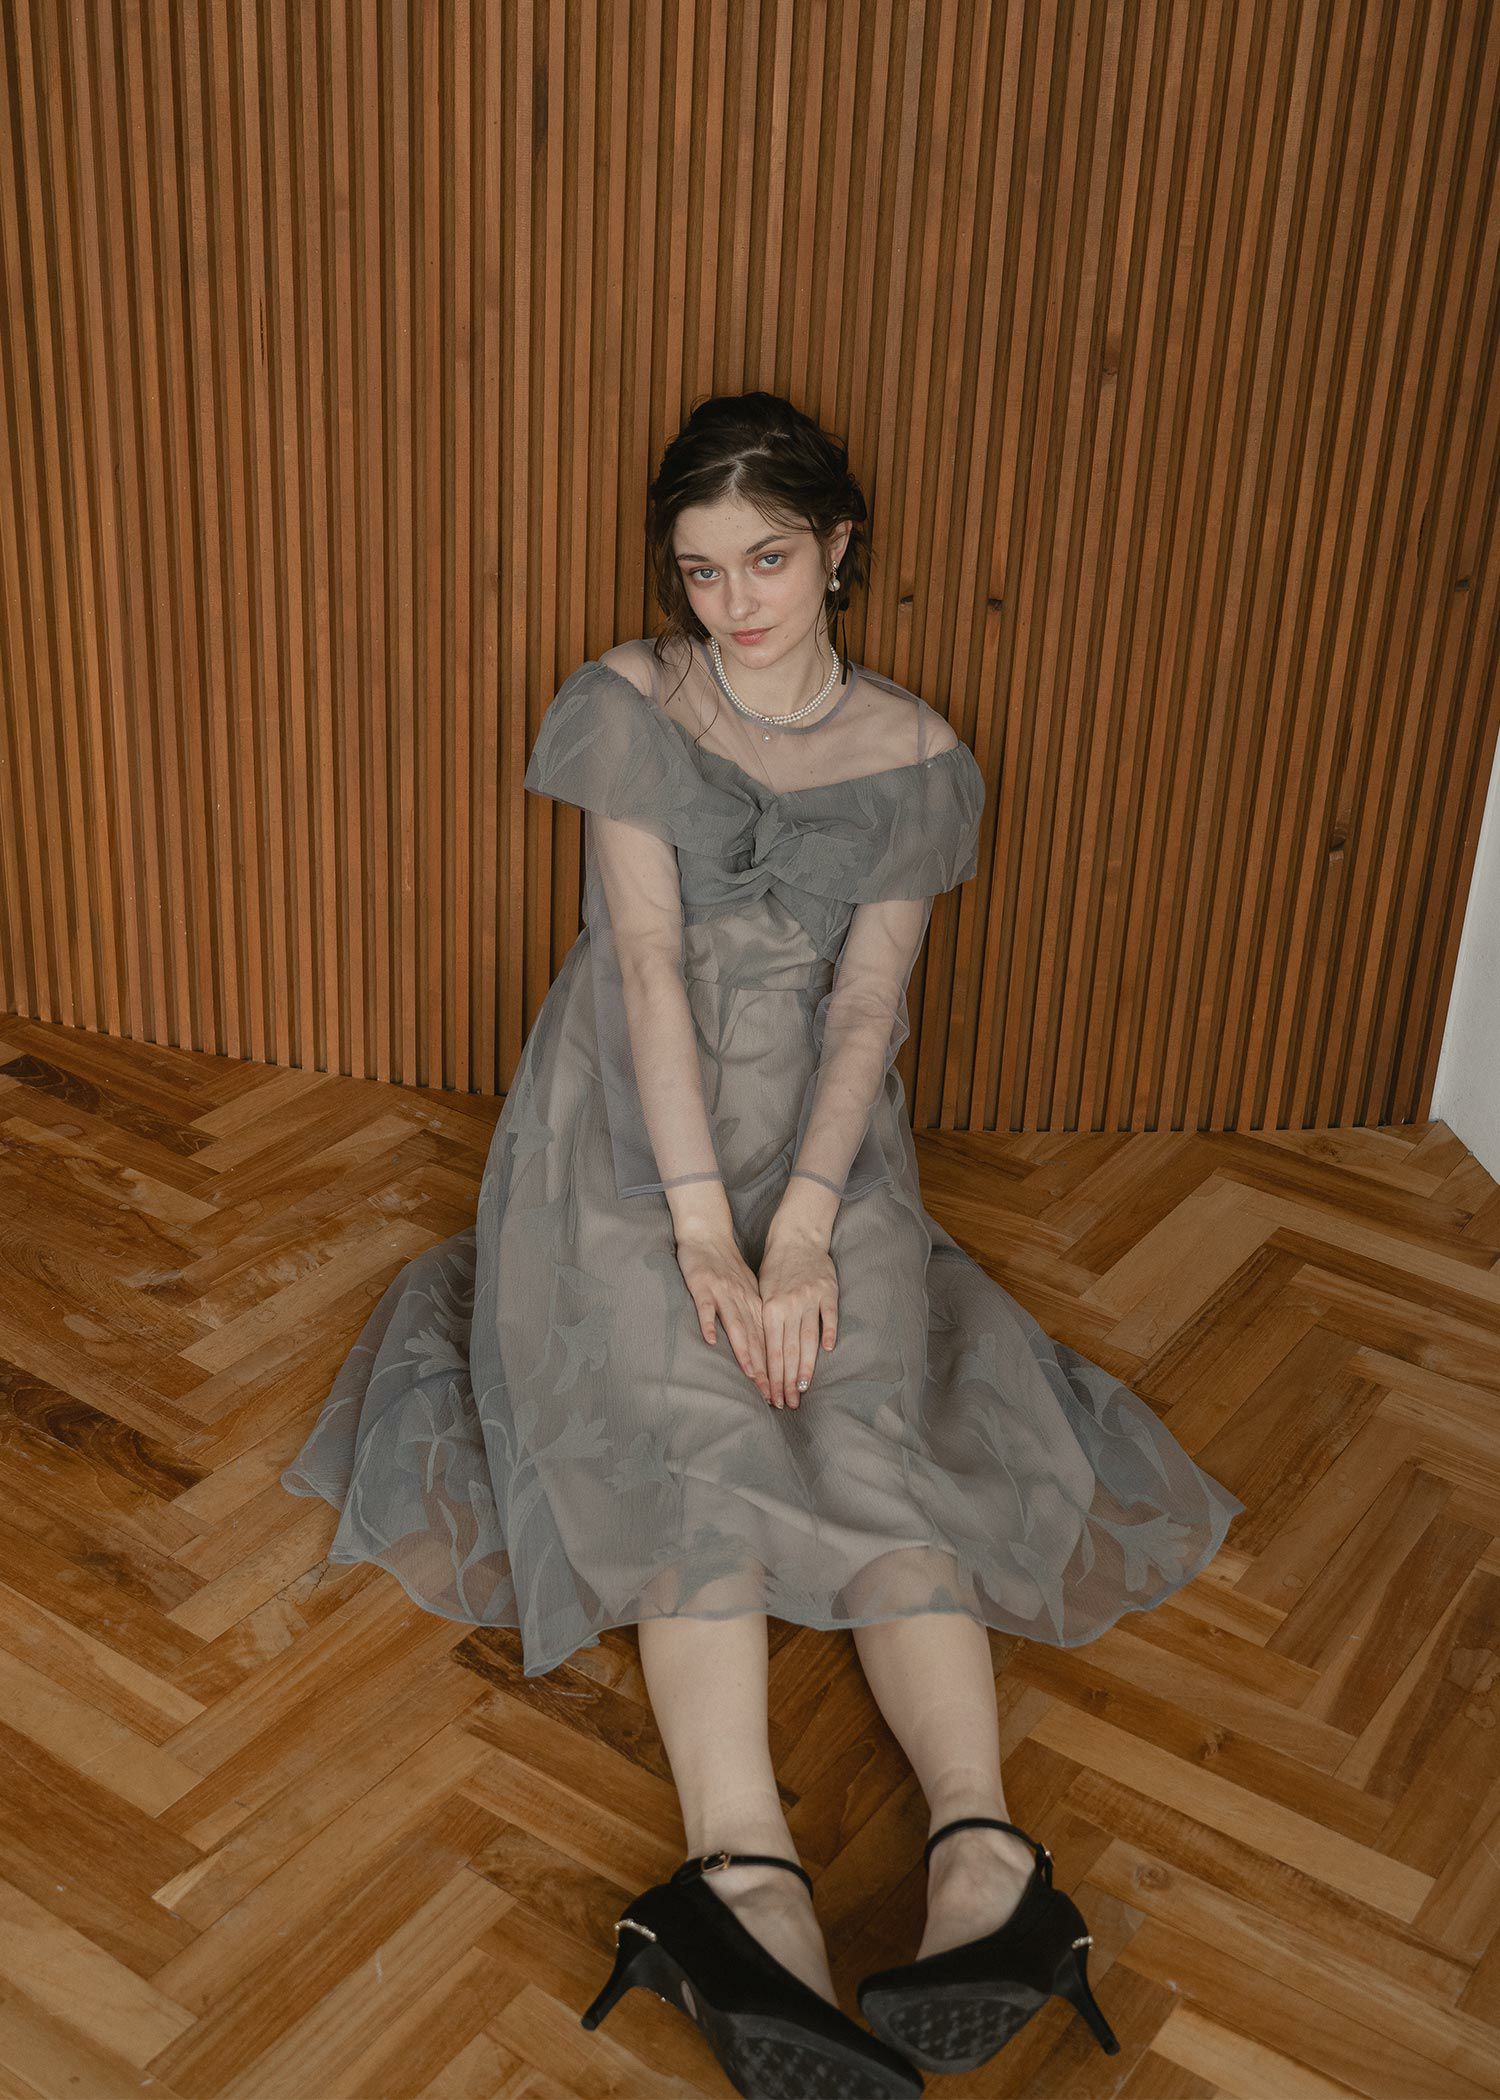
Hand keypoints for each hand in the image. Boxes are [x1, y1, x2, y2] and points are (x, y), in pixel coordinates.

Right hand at [673, 1224, 772, 1404]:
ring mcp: (722, 1293)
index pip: (768, 1339)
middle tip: (771, 1394)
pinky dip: (708, 1322)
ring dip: (744, 1350)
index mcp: (755, 1302)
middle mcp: (742, 1300)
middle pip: (756, 1339)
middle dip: (765, 1369)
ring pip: (736, 1325)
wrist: (708, 1234)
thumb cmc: (727, 1265)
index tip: (781, 1390)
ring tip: (751, 1374)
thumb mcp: (749, 1288)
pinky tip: (709, 1340)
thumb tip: (769, 1342)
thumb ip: (756, 1313)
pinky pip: (705, 1307)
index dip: (775, 1366)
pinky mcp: (702, 1286)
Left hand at [757, 1224, 838, 1407]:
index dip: (772, 1376)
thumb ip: (764, 1320)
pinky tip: (827, 1353)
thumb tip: (762, 1353)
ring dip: (806, 1366)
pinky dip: (828, 1333)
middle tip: (788, 1404)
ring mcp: (810, 1299)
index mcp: (770, 1308)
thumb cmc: (776, 1267)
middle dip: (787, 1380)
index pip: (771, 1350)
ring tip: (804, 1388)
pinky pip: (829, 1317)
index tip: (772, 1396)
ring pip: (808, 1339)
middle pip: (788, 1350)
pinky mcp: (827, 1292)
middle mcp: (789, 1306)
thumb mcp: (761, 1291)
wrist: (797, 1237)